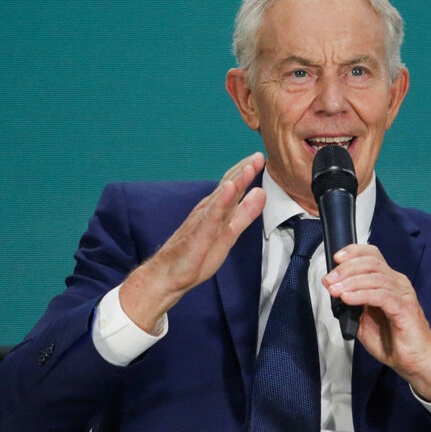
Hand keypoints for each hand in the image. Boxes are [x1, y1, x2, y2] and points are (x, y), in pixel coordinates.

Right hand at [120, 153, 265, 333]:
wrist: (169, 276)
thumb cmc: (197, 256)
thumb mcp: (230, 233)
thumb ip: (245, 214)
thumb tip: (261, 193)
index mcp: (217, 209)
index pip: (233, 186)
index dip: (247, 171)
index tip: (260, 157)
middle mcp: (208, 210)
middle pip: (228, 186)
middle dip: (244, 170)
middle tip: (258, 155)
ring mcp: (203, 220)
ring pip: (222, 197)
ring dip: (236, 181)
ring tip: (249, 167)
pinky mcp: (200, 233)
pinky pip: (212, 215)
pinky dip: (222, 201)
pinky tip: (230, 189)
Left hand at [322, 244, 430, 400]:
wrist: (415, 362)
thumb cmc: (393, 341)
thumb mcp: (365, 320)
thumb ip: (353, 304)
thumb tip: (335, 291)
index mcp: (389, 282)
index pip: (372, 255)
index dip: (353, 252)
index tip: (336, 259)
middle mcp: (398, 284)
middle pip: (371, 263)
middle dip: (346, 269)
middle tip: (330, 280)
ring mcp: (403, 295)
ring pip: (375, 278)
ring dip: (350, 282)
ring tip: (335, 291)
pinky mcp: (404, 308)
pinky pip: (381, 295)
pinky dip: (361, 294)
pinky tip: (348, 298)